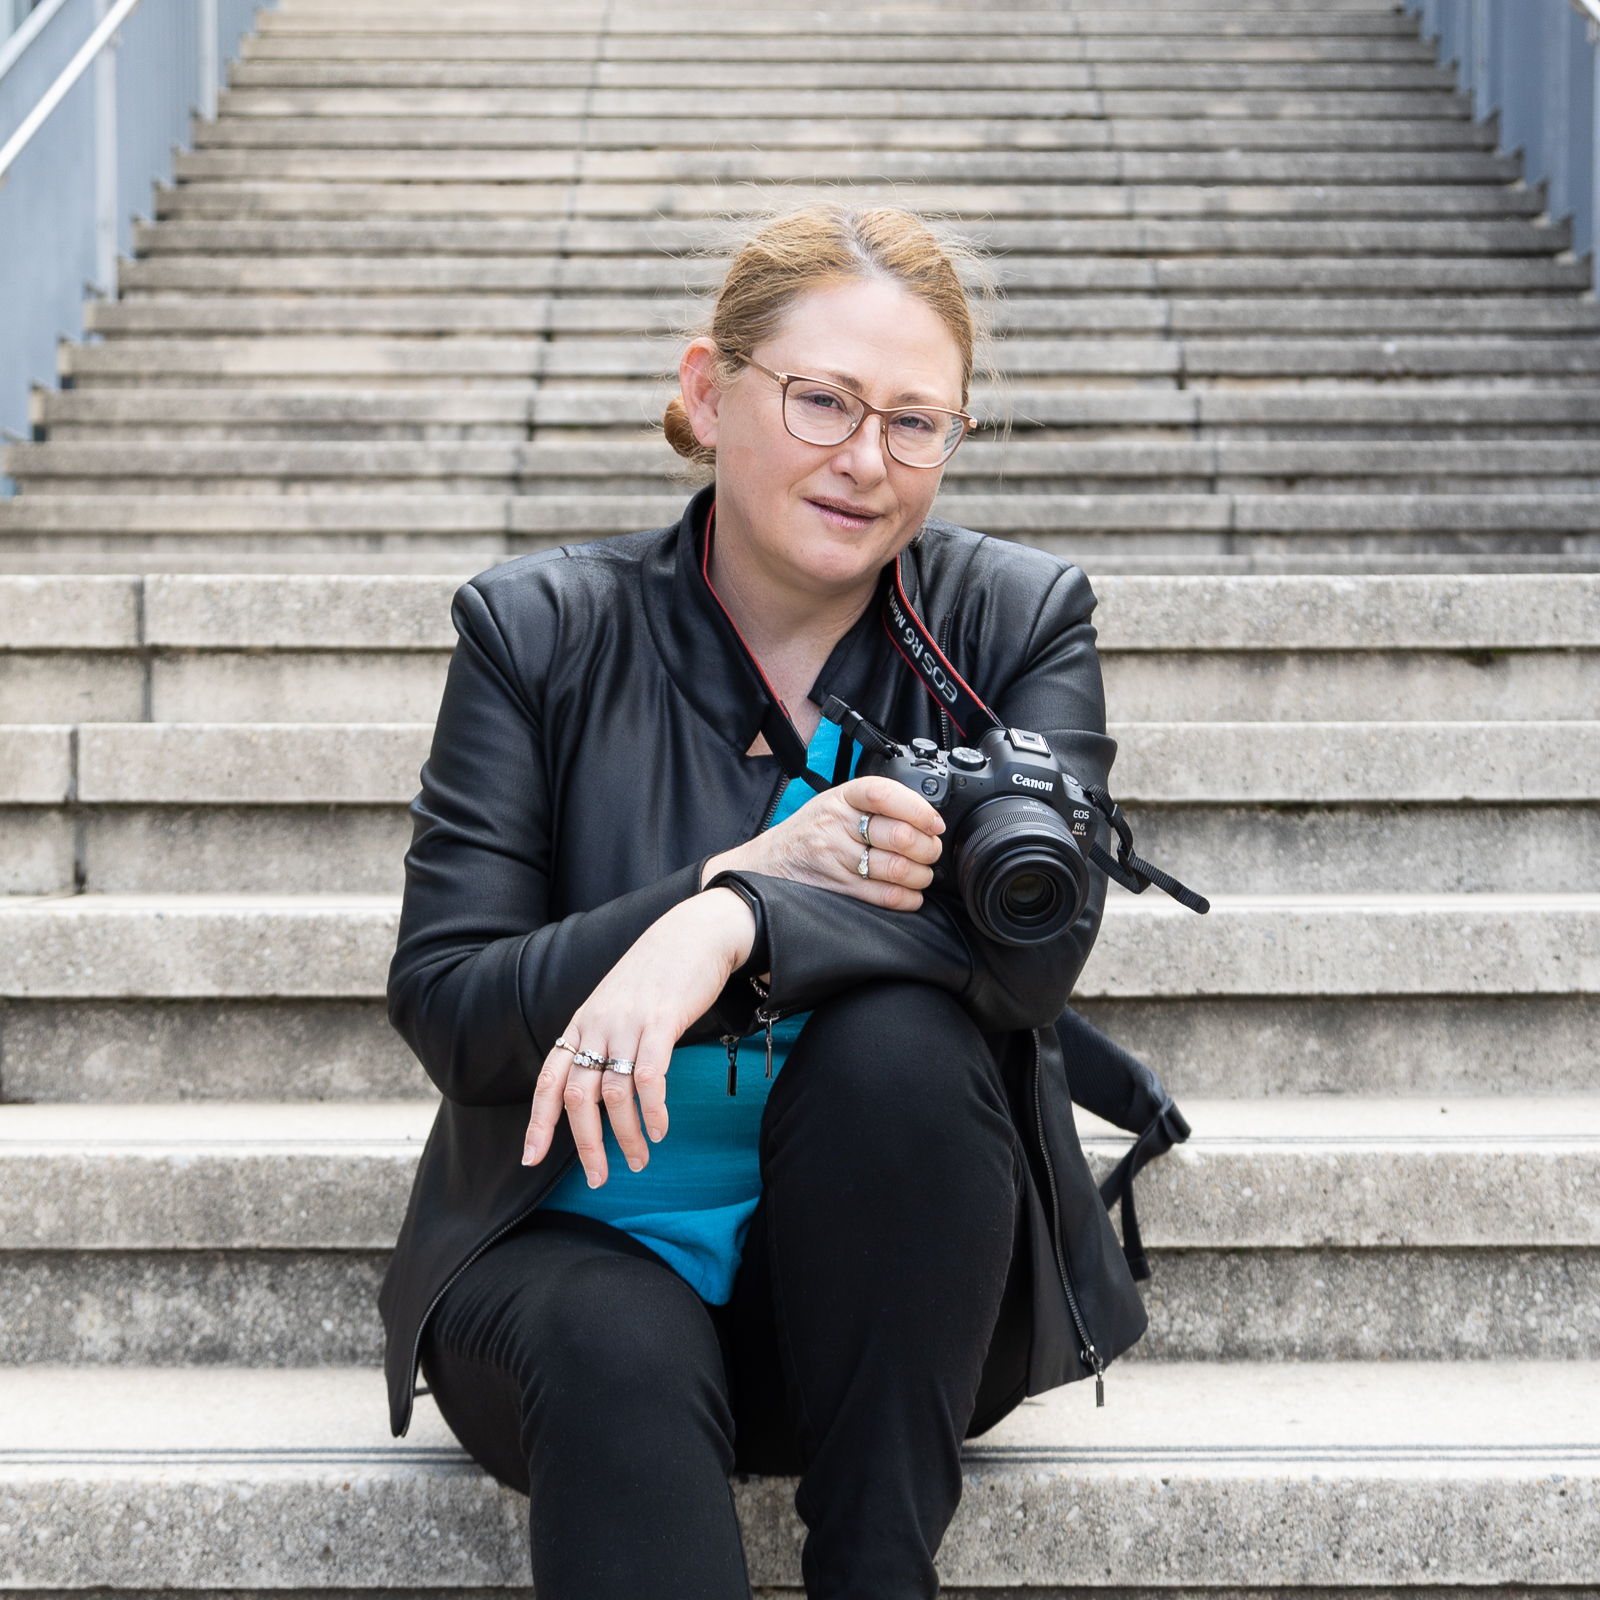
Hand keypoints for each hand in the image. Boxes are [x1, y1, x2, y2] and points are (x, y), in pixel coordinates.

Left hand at [522, 888, 755, 1185]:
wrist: (692, 933)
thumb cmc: (657, 973)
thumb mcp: (615, 1004)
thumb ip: (602, 1039)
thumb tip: (598, 1086)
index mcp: (581, 1025)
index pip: (548, 1081)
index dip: (538, 1123)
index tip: (531, 1159)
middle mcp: (596, 1026)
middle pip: (578, 1097)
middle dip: (586, 1145)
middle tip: (599, 1178)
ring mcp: (627, 1024)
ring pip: (615, 1094)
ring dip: (626, 1136)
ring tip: (640, 1160)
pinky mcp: (661, 1022)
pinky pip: (649, 1077)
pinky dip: (652, 1110)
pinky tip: (659, 1130)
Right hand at [700, 775, 943, 910]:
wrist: (764, 865)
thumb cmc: (806, 835)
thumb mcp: (832, 805)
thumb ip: (870, 805)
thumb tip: (923, 816)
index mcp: (840, 799)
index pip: (883, 793)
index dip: (917, 808)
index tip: (934, 822)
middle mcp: (836, 826)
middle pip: (899, 835)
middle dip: (928, 848)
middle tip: (932, 852)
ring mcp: (835, 859)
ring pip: (897, 868)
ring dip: (921, 875)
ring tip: (922, 874)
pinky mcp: (837, 889)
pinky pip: (884, 896)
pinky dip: (907, 898)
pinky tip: (910, 895)